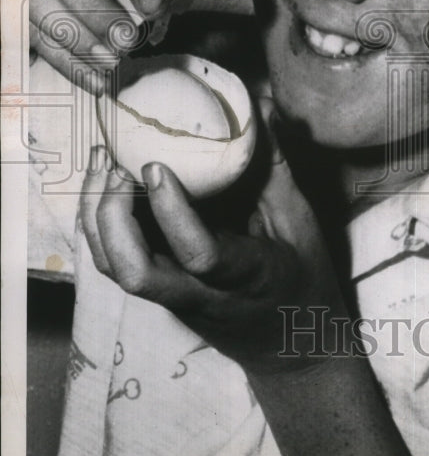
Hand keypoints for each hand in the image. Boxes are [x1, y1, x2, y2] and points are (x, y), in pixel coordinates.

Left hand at [79, 138, 344, 372]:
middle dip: (111, 216)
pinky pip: (117, 263)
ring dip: (96, 216)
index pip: (200, 255)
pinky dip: (101, 223)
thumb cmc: (303, 281)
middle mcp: (201, 296)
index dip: (171, 212)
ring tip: (101, 162)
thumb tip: (261, 105)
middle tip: (113, 161)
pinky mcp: (159, 295)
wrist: (291, 350)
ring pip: (116, 270)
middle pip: (135, 273)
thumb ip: (276, 167)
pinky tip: (105, 184)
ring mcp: (174, 301)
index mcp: (247, 278)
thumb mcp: (303, 224)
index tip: (155, 166)